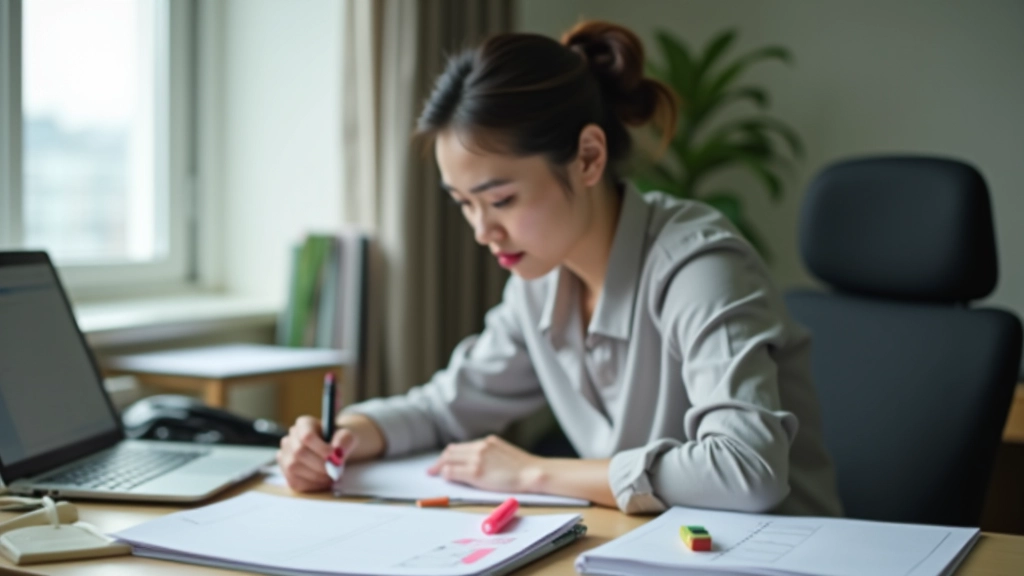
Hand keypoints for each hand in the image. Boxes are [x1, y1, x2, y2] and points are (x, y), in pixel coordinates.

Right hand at [276, 416, 357, 492]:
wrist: (335, 451)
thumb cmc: (339, 441)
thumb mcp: (347, 435)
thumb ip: (344, 440)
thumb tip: (337, 452)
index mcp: (304, 424)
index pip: (306, 436)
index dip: (321, 449)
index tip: (335, 457)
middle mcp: (290, 438)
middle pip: (299, 452)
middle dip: (320, 465)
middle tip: (335, 471)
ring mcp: (285, 455)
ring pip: (293, 468)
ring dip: (315, 476)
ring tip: (331, 476)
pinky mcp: (286, 471)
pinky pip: (294, 481)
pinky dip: (311, 485)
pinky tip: (324, 481)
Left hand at [427, 435, 542, 492]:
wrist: (533, 473)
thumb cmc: (523, 469)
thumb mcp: (505, 454)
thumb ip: (490, 454)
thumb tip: (477, 462)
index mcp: (488, 441)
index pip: (462, 446)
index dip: (450, 454)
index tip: (444, 461)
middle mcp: (480, 446)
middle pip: (452, 451)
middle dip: (440, 460)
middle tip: (432, 469)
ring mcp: (477, 458)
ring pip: (449, 459)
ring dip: (440, 467)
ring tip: (434, 474)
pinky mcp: (475, 472)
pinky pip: (452, 471)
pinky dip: (446, 474)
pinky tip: (446, 479)